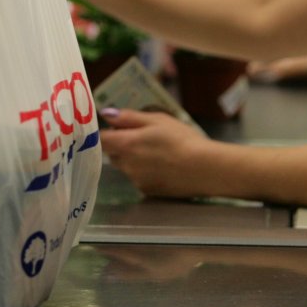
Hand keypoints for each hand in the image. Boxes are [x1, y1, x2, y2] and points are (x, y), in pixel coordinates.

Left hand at [98, 108, 215, 198]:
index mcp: (126, 144)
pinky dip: (145, 172)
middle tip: (144, 138)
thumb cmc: (182, 139)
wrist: (205, 169)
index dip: (108, 132)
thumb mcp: (157, 120)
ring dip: (133, 159)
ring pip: (126, 167)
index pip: (102, 139)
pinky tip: (164, 167)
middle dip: (122, 146)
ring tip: (158, 153)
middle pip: (113, 154)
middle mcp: (126, 165)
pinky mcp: (147, 191)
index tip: (120, 128)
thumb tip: (106, 114)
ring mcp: (136, 180)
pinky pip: (139, 178)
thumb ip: (129, 118)